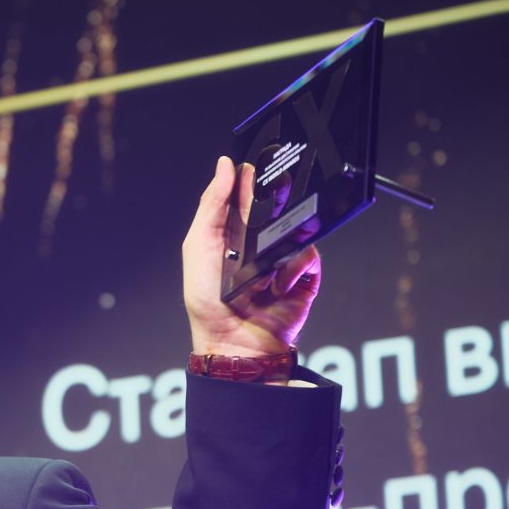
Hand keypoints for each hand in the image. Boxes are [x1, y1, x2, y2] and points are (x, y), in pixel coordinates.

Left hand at [182, 156, 320, 356]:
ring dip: (281, 243)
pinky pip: (310, 256)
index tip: (253, 166)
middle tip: (270, 205)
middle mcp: (257, 243)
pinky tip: (279, 284)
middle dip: (273, 204)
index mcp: (230, 233)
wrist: (234, 342)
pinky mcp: (303, 277)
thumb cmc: (208, 301)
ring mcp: (282, 258)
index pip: (244, 194)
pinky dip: (295, 268)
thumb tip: (225, 166)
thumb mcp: (199, 246)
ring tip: (264, 267)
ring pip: (296, 228)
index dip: (249, 179)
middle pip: (274, 207)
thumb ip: (212, 205)